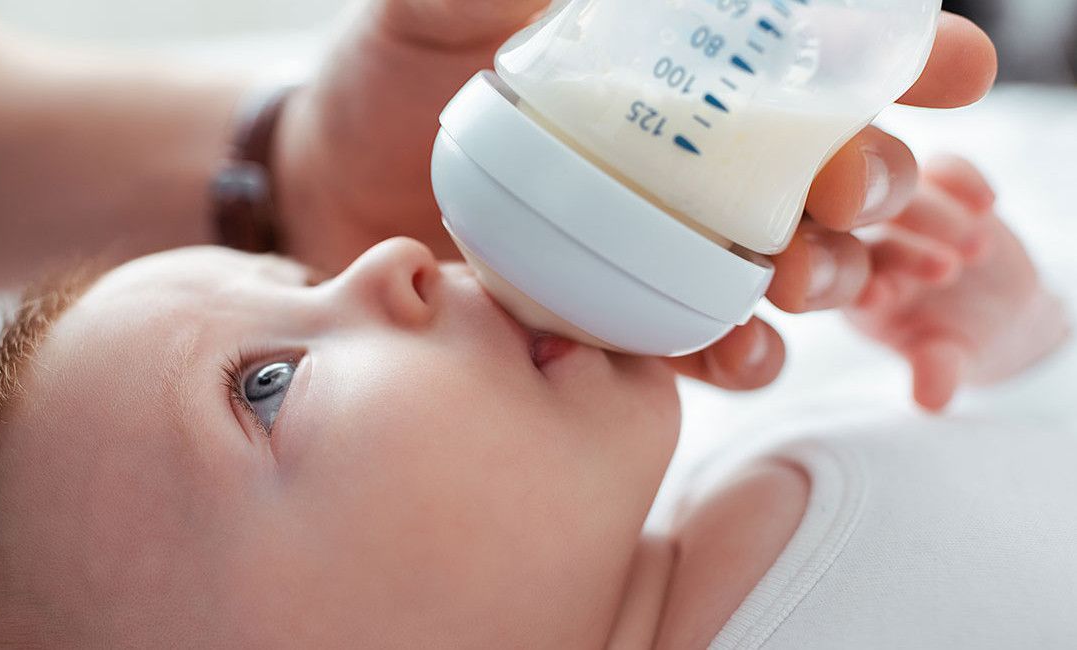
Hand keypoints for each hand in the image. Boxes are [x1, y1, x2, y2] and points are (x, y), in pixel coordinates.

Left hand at [275, 4, 996, 391]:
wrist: (327, 183)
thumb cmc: (386, 74)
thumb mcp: (439, 4)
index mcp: (681, 67)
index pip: (814, 57)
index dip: (902, 59)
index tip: (954, 67)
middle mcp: (693, 157)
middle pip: (829, 171)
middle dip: (872, 181)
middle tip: (853, 189)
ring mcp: (664, 242)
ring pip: (786, 268)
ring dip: (820, 279)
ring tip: (795, 281)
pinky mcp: (623, 314)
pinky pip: (703, 345)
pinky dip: (734, 356)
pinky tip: (729, 353)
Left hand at [844, 156, 1069, 411]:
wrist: (995, 311)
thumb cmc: (951, 339)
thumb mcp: (946, 358)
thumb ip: (936, 371)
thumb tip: (933, 400)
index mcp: (845, 287)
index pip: (834, 279)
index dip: (854, 285)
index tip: (882, 298)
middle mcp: (862, 243)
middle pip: (859, 230)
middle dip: (901, 249)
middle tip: (945, 274)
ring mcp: (897, 211)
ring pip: (897, 195)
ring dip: (935, 218)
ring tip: (976, 253)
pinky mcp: (937, 186)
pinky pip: (940, 169)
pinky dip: (961, 180)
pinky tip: (987, 205)